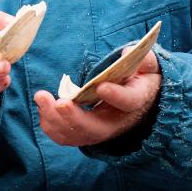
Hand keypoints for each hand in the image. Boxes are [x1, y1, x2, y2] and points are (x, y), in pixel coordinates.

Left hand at [35, 48, 160, 147]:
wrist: (139, 101)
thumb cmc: (140, 79)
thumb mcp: (149, 67)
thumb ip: (143, 59)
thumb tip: (126, 53)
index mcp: (136, 101)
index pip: (128, 102)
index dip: (116, 96)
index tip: (101, 86)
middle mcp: (117, 122)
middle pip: (95, 129)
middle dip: (74, 117)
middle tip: (58, 102)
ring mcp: (100, 131)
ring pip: (77, 135)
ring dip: (56, 121)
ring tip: (42, 97)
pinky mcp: (85, 133)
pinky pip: (66, 137)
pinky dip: (51, 126)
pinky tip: (42, 107)